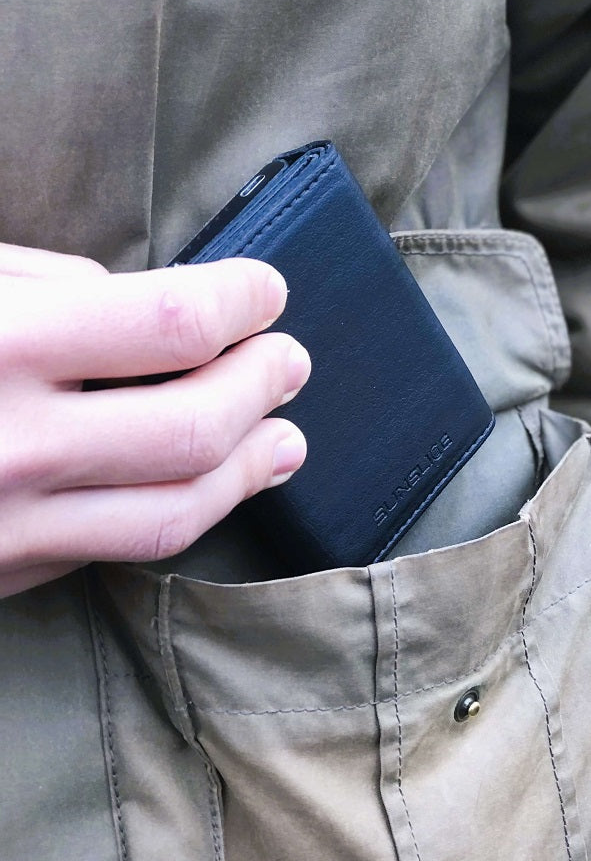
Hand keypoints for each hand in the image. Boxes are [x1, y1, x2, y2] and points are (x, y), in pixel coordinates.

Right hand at [0, 243, 310, 597]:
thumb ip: (48, 286)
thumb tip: (145, 307)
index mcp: (0, 342)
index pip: (174, 320)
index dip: (240, 300)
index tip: (264, 292)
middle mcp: (12, 443)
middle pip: (197, 425)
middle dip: (262, 385)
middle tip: (291, 363)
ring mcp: (8, 525)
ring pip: (175, 510)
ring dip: (249, 471)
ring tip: (285, 440)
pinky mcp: (5, 574)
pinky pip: (122, 550)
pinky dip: (186, 512)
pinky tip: (212, 488)